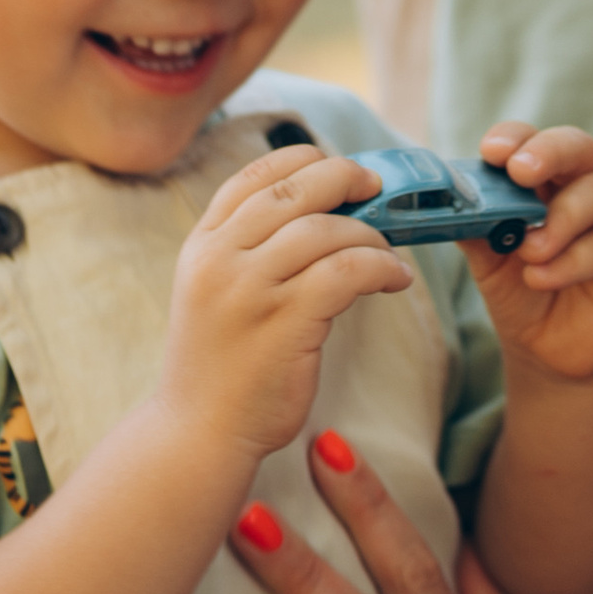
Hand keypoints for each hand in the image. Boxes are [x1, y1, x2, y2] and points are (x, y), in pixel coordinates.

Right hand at [161, 139, 417, 471]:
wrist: (197, 434)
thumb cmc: (218, 367)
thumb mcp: (213, 293)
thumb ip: (248, 250)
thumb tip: (320, 212)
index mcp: (203, 245)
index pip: (254, 176)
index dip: (304, 159)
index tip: (337, 166)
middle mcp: (221, 258)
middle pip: (295, 189)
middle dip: (344, 178)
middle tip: (376, 188)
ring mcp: (251, 289)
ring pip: (326, 229)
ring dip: (371, 232)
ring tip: (389, 252)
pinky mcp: (286, 322)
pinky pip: (348, 271)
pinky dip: (382, 266)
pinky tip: (395, 279)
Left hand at [465, 121, 592, 383]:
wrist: (550, 349)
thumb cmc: (520, 290)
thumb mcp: (487, 258)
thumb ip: (475, 226)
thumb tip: (447, 202)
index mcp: (543, 178)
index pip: (531, 140)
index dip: (513, 138)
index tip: (490, 152)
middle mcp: (582, 186)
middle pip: (577, 147)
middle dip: (548, 153)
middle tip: (520, 172)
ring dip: (559, 220)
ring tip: (529, 251)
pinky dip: (571, 261)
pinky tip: (542, 278)